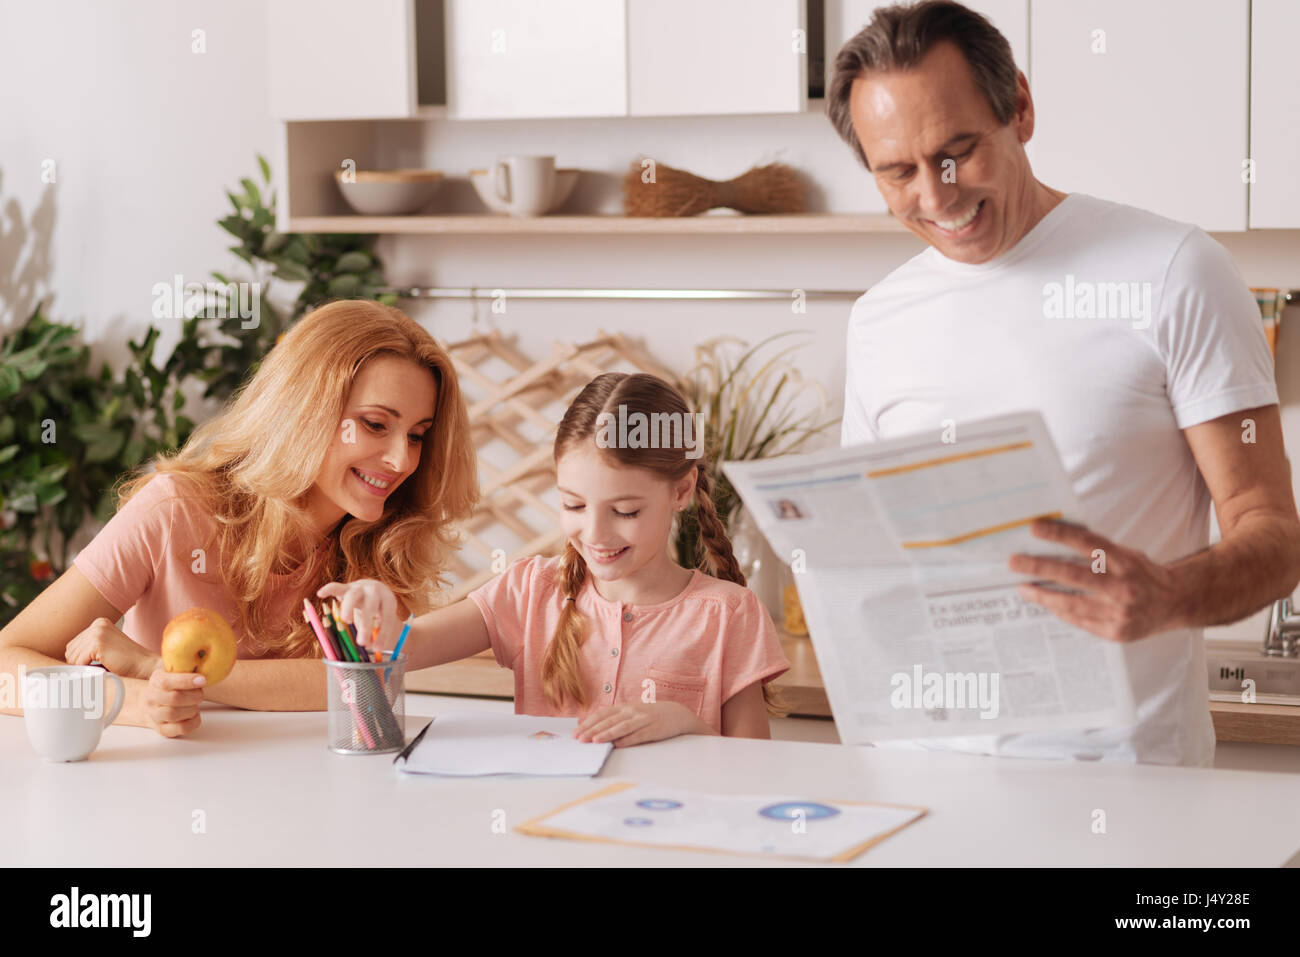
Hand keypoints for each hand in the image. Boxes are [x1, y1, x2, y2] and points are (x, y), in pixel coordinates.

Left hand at [65, 617, 159, 680]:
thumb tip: (64, 660)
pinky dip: (88, 670)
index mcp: (99, 623)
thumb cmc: (126, 662)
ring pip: (73, 657)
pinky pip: (79, 662)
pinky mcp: (97, 643)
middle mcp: (97, 624)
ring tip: (102, 667)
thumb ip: (89, 648)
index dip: (81, 659)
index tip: (95, 664)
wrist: (145, 666)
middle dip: (80, 663)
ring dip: (85, 667)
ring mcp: (97, 632)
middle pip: (70, 651)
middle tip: (98, 668)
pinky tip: (103, 667)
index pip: (73, 645)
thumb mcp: (106, 648)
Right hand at [143, 661, 205, 737]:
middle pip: (174, 699)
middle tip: (200, 693)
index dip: (186, 681)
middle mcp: (151, 699)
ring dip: (192, 709)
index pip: (167, 682)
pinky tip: (194, 714)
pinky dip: (192, 722)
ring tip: (195, 704)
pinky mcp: (162, 729)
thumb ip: (186, 665)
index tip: (203, 679)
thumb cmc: (170, 685)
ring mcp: (155, 715)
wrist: (150, 703)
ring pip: (174, 714)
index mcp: (156, 681)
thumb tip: (206, 653)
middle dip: (194, 696)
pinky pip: (179, 729)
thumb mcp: (173, 671)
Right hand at [315, 579, 401, 653]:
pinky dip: (329, 589)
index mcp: (388, 600)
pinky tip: (320, 594)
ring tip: (346, 621)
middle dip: (366, 624)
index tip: (378, 649)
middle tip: (361, 642)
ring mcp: (360, 588)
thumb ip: (377, 634)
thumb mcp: (383, 621)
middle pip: (370, 606)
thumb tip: (371, 649)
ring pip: (353, 596)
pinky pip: (337, 587)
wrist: (374, 589)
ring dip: (349, 608)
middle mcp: (375, 591)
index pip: (387, 617)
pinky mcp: (347, 587)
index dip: (383, 633)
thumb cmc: (380, 610)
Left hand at [574, 701, 699, 746]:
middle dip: (593, 730)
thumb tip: (587, 724)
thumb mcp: (630, 713)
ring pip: (622, 727)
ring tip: (594, 741)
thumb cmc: (649, 716)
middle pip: (609, 721)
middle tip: (579, 739)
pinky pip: (639, 735)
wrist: (677, 714)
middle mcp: (632, 711)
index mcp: (624, 707)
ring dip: (607, 734)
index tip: (575, 733)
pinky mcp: (654, 729)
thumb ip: (612, 718)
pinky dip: (628, 740)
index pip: (602, 714)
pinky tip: (618, 745)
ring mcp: (643, 719)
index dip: (588, 723)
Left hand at [1008, 519, 1182, 640]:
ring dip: (1043, 595)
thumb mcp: (1127, 555)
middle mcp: (1123, 587)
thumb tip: (1057, 540)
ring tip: (1023, 588)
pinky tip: (1047, 603)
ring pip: (1072, 603)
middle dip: (1040, 568)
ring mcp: (1120, 613)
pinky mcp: (1116, 632)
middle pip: (1074, 575)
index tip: (1034, 528)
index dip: (1060, 535)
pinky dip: (1061, 611)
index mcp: (1126, 562)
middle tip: (1013, 562)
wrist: (1177, 603)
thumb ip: (1099, 552)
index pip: (1088, 544)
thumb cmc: (1144, 574)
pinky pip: (1080, 621)